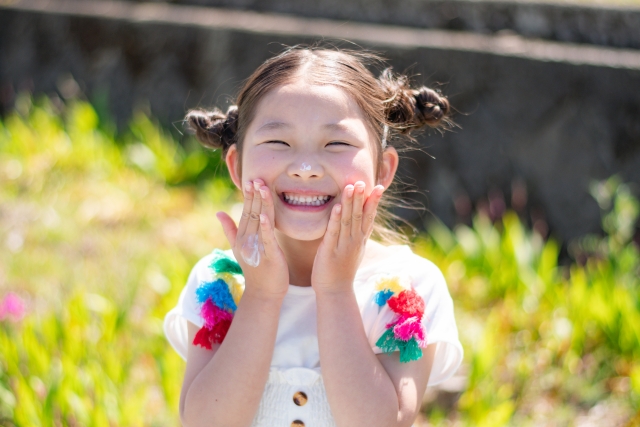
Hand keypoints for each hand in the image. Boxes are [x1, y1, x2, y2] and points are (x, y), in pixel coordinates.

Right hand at [217, 179, 288, 299]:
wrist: (264, 292)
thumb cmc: (256, 269)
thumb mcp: (240, 246)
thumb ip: (230, 229)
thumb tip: (218, 212)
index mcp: (244, 235)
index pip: (246, 210)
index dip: (249, 195)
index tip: (251, 179)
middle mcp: (249, 238)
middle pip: (252, 212)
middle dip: (254, 195)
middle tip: (256, 177)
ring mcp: (257, 246)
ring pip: (260, 220)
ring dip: (260, 203)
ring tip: (261, 187)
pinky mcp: (269, 254)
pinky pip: (266, 237)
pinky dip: (264, 226)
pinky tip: (263, 214)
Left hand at [311, 181, 383, 294]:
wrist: (335, 291)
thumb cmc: (341, 269)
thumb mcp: (354, 249)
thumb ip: (358, 233)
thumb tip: (364, 219)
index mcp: (360, 239)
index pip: (369, 217)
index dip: (374, 202)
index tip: (379, 187)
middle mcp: (354, 241)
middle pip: (360, 215)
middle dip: (362, 197)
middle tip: (364, 181)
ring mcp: (343, 245)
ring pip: (348, 220)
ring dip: (350, 203)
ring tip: (352, 186)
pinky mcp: (330, 250)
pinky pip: (334, 232)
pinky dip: (336, 219)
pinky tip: (338, 206)